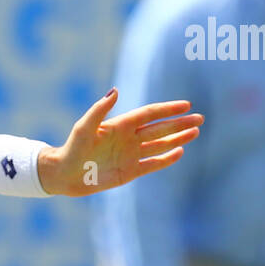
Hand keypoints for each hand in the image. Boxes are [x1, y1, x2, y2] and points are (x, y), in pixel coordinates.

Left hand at [37, 89, 202, 195]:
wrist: (64, 175)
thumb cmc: (72, 148)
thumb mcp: (84, 127)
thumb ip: (99, 109)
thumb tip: (116, 90)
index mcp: (120, 125)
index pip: (149, 114)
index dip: (167, 109)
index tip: (186, 104)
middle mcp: (128, 138)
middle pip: (159, 128)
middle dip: (180, 123)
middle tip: (200, 118)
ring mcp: (130, 155)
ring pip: (160, 145)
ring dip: (177, 138)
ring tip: (195, 132)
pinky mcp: (130, 172)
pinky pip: (152, 164)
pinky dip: (166, 159)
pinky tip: (180, 152)